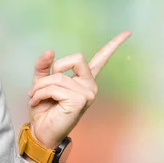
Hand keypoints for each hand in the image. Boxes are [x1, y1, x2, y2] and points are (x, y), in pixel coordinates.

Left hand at [26, 31, 130, 148]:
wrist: (40, 131)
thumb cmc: (44, 108)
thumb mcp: (41, 81)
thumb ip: (44, 66)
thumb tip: (50, 51)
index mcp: (83, 79)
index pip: (101, 59)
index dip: (114, 45)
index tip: (127, 32)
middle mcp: (89, 85)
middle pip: (77, 58)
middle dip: (54, 70)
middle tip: (41, 86)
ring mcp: (87, 93)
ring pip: (59, 75)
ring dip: (40, 86)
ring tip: (35, 97)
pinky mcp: (80, 101)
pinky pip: (55, 87)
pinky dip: (41, 93)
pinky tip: (39, 102)